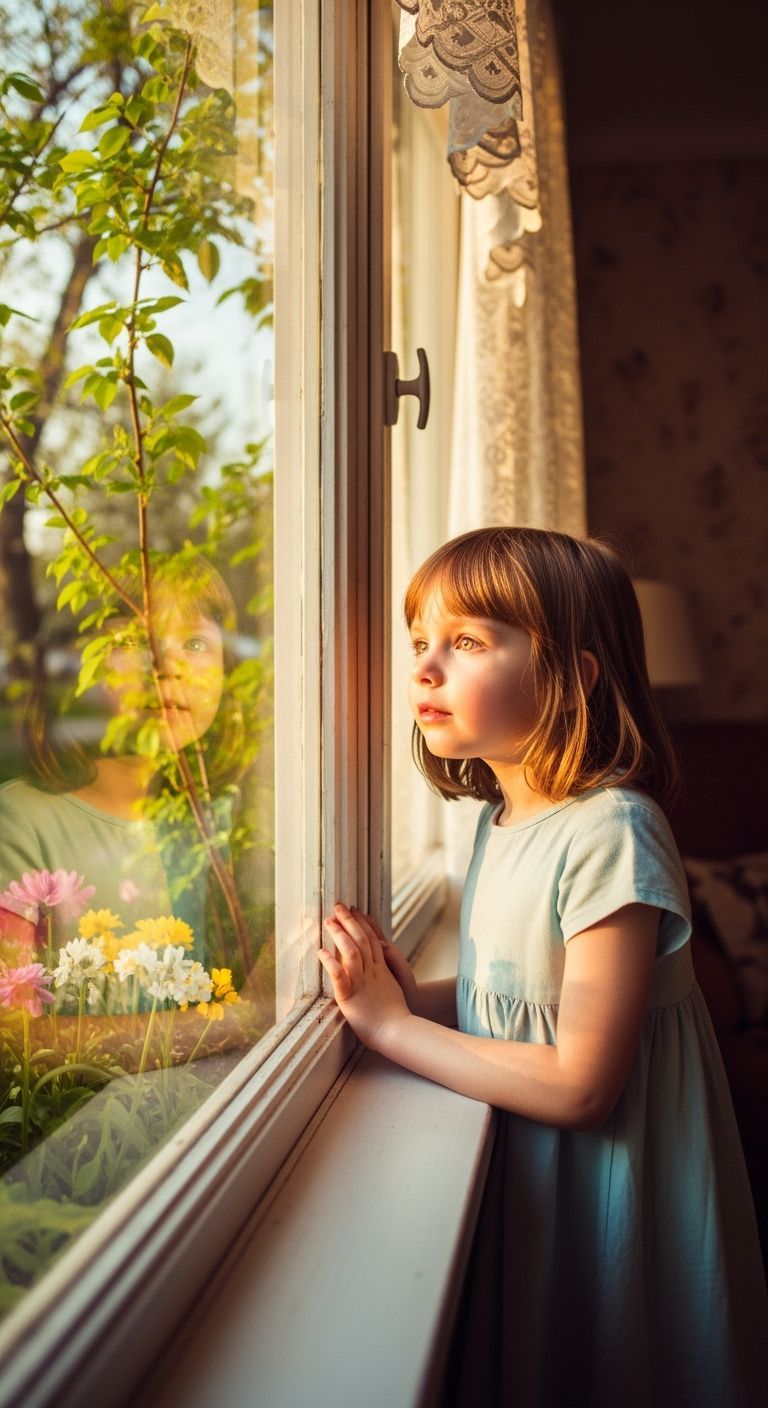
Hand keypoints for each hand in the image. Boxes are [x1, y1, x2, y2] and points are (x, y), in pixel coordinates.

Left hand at [319, 902, 410, 1050]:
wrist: (397, 1031)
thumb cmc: (393, 1014)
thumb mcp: (392, 986)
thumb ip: (386, 969)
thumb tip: (383, 948)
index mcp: (382, 969)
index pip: (373, 939)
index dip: (363, 923)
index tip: (355, 910)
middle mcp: (373, 971)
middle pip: (362, 939)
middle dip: (349, 921)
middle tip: (338, 906)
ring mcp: (362, 982)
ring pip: (352, 952)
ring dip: (340, 935)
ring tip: (329, 921)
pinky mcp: (350, 996)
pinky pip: (340, 976)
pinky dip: (330, 963)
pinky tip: (321, 952)